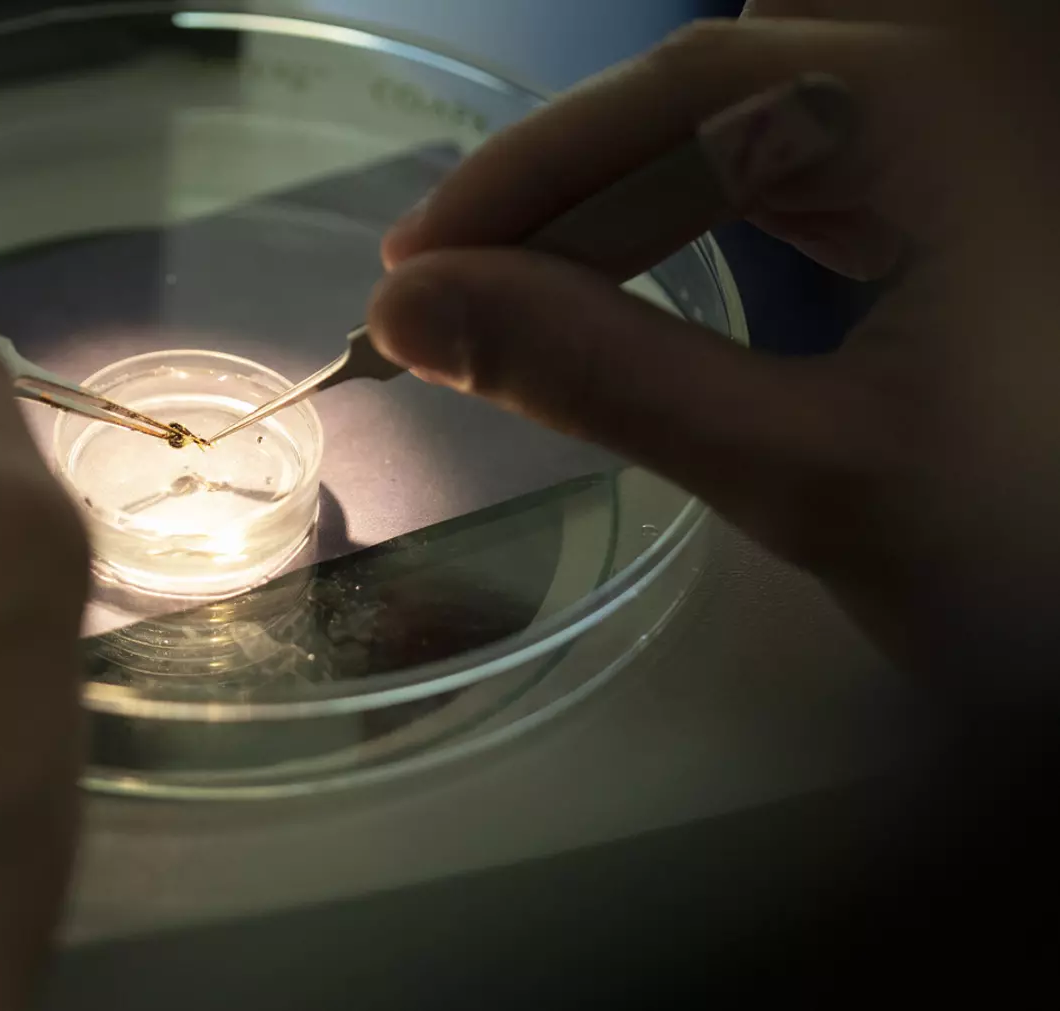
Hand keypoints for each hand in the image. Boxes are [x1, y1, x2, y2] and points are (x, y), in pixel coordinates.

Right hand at [366, 3, 1059, 690]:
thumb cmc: (1042, 560)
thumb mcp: (812, 472)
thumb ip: (604, 376)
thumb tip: (414, 312)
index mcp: (952, 108)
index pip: (690, 89)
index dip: (528, 169)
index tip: (410, 264)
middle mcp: (985, 80)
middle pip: (723, 84)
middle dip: (581, 175)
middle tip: (463, 282)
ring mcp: (999, 129)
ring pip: (773, 109)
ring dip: (645, 186)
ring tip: (537, 284)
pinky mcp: (999, 187)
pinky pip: (834, 152)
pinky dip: (730, 203)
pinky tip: (657, 266)